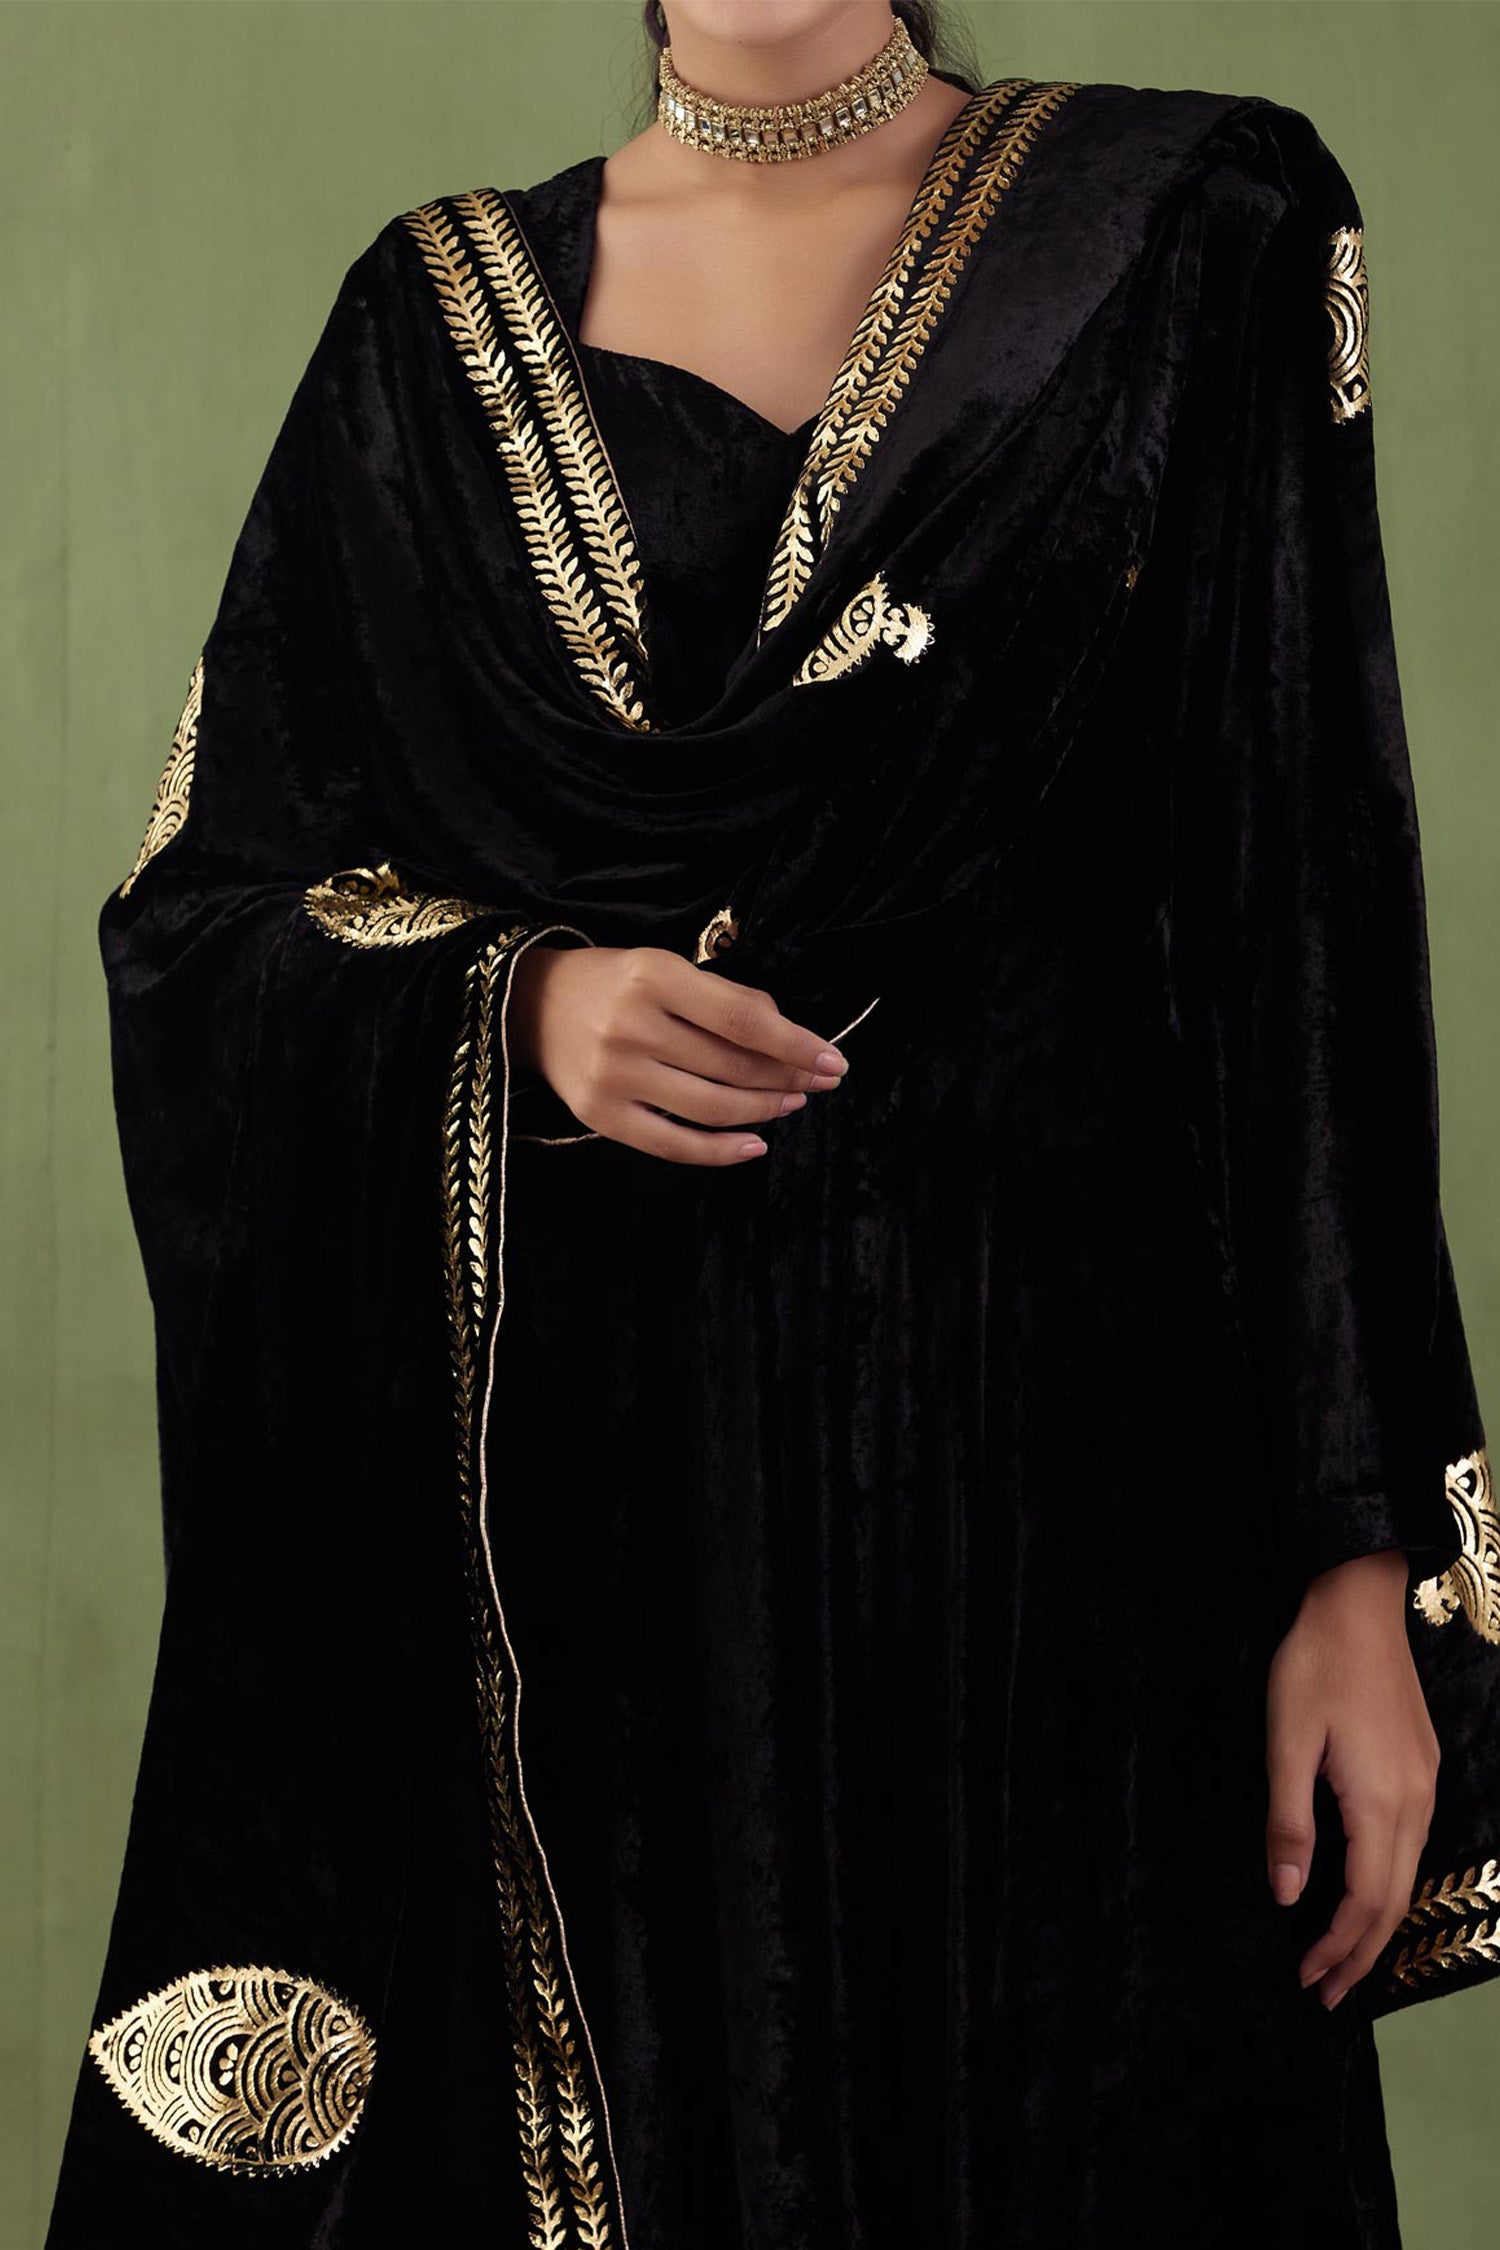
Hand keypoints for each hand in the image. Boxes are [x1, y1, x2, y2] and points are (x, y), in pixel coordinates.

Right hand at [506, 940, 848, 1165]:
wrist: (533, 1008)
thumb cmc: (615, 984)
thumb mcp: (665, 967)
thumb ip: (723, 998)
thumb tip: (788, 1039)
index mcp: (653, 976)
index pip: (742, 1019)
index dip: (795, 1044)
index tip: (833, 1059)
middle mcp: (631, 1026)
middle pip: (731, 1066)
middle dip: (787, 1078)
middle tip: (818, 1082)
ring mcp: (613, 1076)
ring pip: (711, 1107)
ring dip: (763, 1110)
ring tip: (790, 1103)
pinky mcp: (600, 1116)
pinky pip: (673, 1144)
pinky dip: (721, 1150)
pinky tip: (755, 1144)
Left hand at [1264, 1546, 1438, 2007]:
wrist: (1357, 1601)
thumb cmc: (1315, 1665)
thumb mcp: (1286, 1741)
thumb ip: (1288, 1821)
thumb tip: (1287, 1895)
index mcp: (1380, 1802)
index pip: (1367, 1902)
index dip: (1339, 1948)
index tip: (1308, 1980)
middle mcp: (1414, 1802)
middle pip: (1395, 1902)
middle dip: (1360, 1954)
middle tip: (1325, 1994)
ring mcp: (1423, 1783)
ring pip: (1407, 1875)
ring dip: (1375, 1923)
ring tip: (1341, 1957)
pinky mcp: (1421, 1766)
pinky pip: (1410, 1844)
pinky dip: (1386, 1883)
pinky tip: (1362, 1889)